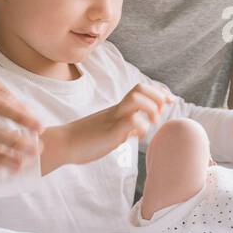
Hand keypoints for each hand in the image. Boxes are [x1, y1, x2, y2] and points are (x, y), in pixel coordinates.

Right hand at [46, 83, 168, 168]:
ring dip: (150, 109)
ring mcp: (112, 119)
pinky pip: (130, 121)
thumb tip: (137, 129)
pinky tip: (136, 136)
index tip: (170, 100)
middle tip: (160, 112)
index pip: (141, 90)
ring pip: (136, 99)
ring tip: (151, 122)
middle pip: (140, 88)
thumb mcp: (110, 130)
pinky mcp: (109, 132)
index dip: (159, 92)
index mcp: (117, 109)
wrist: (63, 144)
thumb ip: (124, 127)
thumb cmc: (85, 140)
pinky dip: (140, 127)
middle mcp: (116, 110)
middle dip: (157, 97)